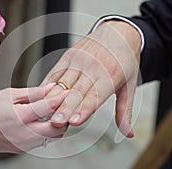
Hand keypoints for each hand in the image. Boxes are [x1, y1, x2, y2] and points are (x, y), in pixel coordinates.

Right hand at [0, 84, 67, 152]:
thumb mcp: (8, 95)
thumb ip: (33, 93)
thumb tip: (51, 88)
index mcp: (21, 117)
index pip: (50, 106)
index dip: (63, 97)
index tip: (69, 91)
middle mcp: (25, 134)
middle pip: (58, 128)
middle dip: (64, 116)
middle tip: (63, 105)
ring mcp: (24, 144)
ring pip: (52, 137)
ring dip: (56, 125)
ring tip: (51, 112)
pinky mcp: (22, 149)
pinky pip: (41, 141)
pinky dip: (46, 132)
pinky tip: (40, 121)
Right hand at [42, 21, 141, 136]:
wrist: (119, 33)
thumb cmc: (124, 60)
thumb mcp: (130, 85)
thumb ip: (125, 112)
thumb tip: (128, 134)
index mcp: (110, 76)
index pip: (95, 96)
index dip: (84, 109)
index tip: (74, 121)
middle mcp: (92, 67)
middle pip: (76, 91)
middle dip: (65, 108)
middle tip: (55, 122)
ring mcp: (78, 60)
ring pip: (62, 82)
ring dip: (52, 99)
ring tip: (44, 113)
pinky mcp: (68, 56)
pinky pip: (55, 72)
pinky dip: (47, 85)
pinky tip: (41, 96)